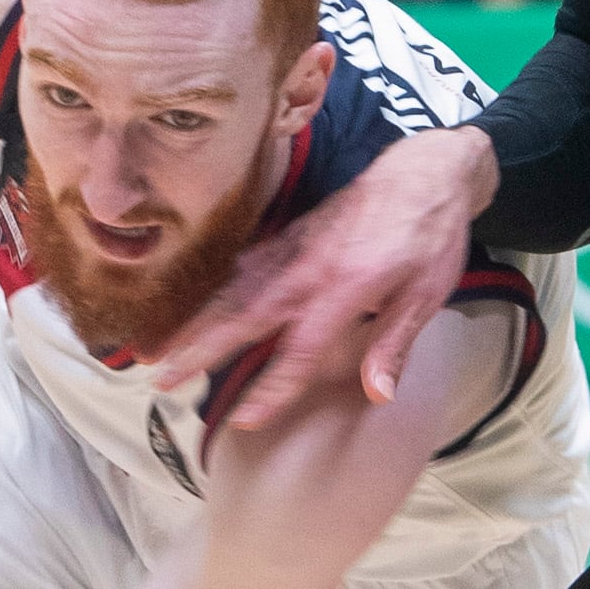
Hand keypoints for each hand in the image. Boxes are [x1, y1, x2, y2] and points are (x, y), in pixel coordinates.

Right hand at [151, 118, 495, 424]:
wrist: (424, 169)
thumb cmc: (431, 233)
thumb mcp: (428, 293)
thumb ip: (394, 344)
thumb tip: (376, 394)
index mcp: (345, 288)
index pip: (301, 351)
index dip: (272, 388)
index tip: (244, 419)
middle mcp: (308, 269)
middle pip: (245, 317)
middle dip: (200, 350)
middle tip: (162, 379)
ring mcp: (294, 249)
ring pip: (233, 290)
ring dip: (193, 321)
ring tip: (158, 349)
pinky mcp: (290, 236)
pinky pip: (244, 266)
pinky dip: (215, 289)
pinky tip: (195, 308)